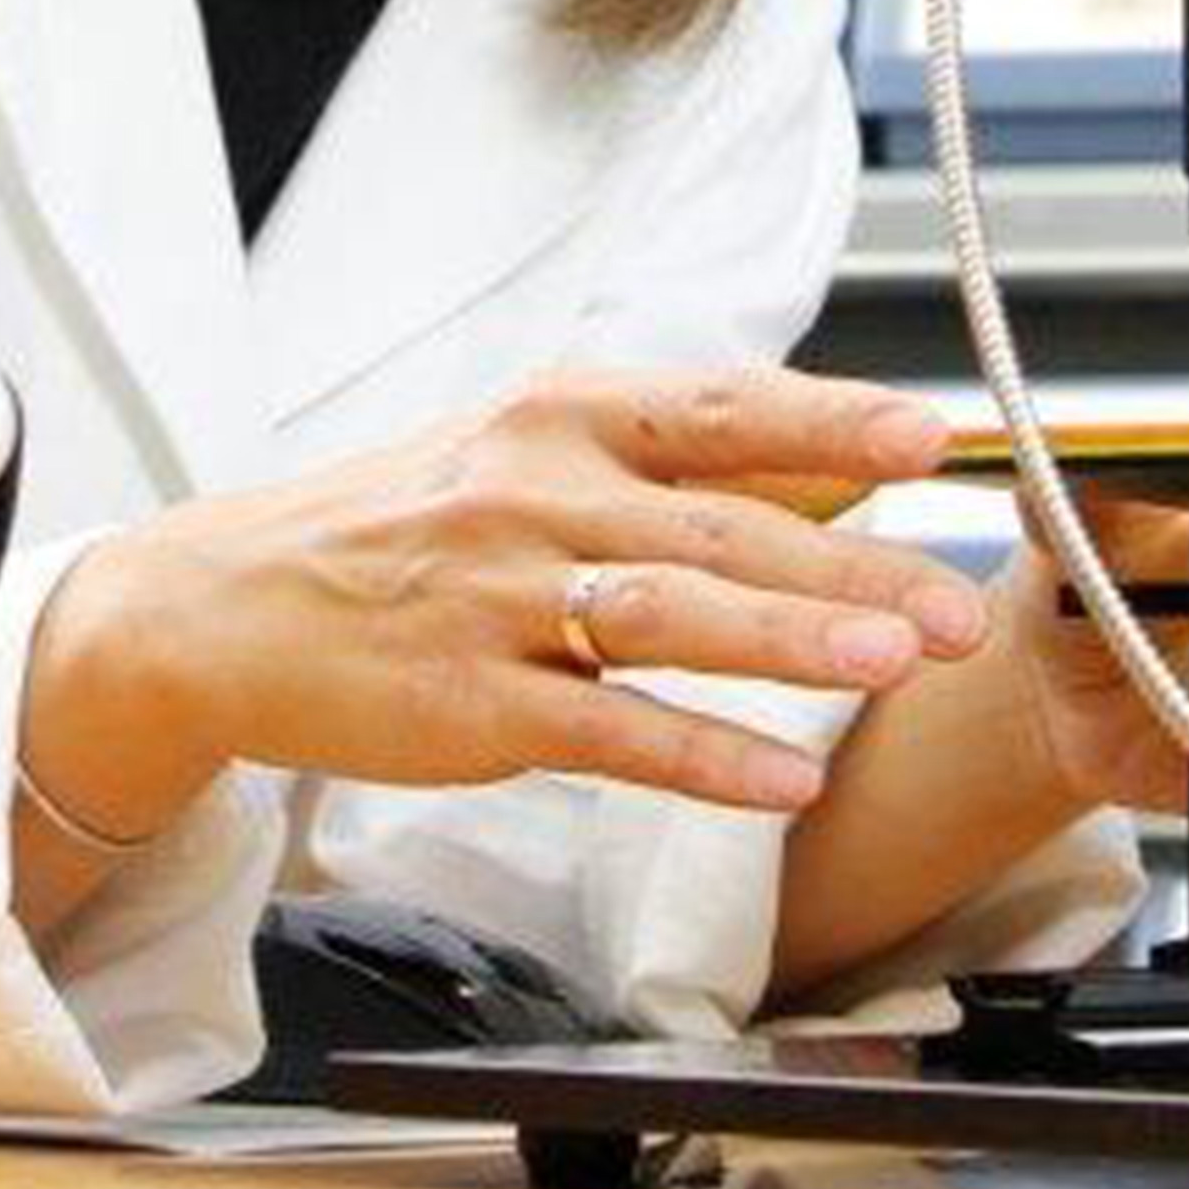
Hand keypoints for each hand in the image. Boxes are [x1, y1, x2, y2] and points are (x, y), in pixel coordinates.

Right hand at [24, 366, 993, 838]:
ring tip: (889, 662)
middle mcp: (532, 492)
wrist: (232, 603)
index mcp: (558, 416)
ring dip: (788, 640)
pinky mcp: (469, 703)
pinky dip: (699, 755)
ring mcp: (497, 599)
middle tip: (956, 601)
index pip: (718, 408)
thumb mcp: (528, 454)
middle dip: (850, 562)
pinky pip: (603, 731)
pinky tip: (780, 780)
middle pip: (716, 525)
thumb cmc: (404, 527)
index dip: (830, 419)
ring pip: (666, 617)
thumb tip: (840, 463)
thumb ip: (676, 462)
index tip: (931, 433)